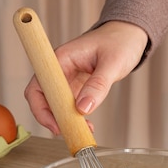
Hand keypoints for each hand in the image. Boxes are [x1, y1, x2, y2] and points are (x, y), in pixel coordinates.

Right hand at [24, 21, 148, 133]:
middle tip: (69, 132)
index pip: (38, 86)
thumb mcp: (113, 63)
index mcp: (61, 59)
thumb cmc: (119, 41)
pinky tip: (88, 124)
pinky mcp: (78, 86)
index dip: (41, 108)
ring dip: (66, 120)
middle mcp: (60, 69)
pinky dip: (76, 117)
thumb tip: (83, 109)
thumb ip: (98, 85)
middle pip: (43, 99)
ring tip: (84, 130)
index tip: (55, 124)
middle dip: (52, 118)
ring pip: (56, 105)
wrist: (129, 35)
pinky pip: (69, 105)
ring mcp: (68, 78)